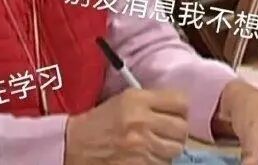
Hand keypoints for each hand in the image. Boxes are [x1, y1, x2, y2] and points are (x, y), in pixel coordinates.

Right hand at [64, 88, 188, 163]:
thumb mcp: (122, 100)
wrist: (75, 146)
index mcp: (136, 99)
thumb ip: (149, 100)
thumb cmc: (98, 122)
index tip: (176, 112)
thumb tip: (176, 106)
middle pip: (182, 128)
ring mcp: (142, 147)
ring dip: (167, 149)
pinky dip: (157, 161)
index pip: (180, 102)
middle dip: (176, 131)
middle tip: (166, 131)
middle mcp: (141, 121)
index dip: (180, 108)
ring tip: (153, 145)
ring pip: (175, 150)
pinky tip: (145, 156)